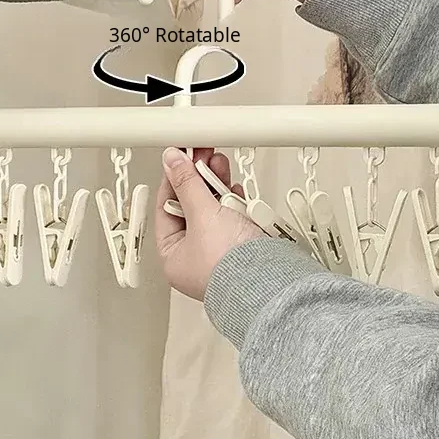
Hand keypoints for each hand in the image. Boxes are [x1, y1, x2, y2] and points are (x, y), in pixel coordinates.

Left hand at [154, 147, 263, 300]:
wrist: (271, 281)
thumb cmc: (232, 267)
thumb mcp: (202, 214)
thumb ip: (187, 183)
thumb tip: (172, 162)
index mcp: (174, 256)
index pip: (166, 208)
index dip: (173, 179)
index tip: (180, 158)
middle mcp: (196, 257)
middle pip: (192, 207)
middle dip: (200, 180)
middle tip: (205, 157)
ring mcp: (221, 252)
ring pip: (215, 210)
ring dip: (219, 188)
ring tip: (221, 168)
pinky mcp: (243, 246)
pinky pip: (235, 217)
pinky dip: (236, 203)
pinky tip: (238, 193)